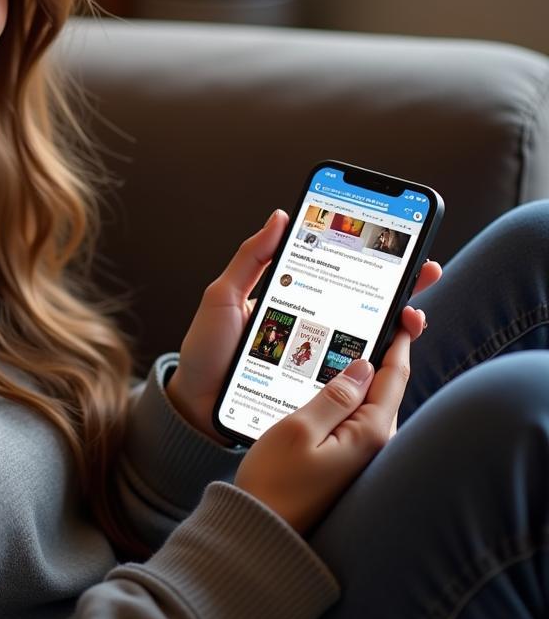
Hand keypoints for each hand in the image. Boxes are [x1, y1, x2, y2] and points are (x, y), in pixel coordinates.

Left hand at [165, 208, 441, 447]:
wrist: (194, 402)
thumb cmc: (208, 349)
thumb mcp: (223, 296)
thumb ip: (251, 258)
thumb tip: (281, 216)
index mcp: (294, 301)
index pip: (340, 277)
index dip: (373, 261)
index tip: (402, 243)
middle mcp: (312, 330)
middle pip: (366, 307)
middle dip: (401, 288)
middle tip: (425, 272)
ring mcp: (317, 362)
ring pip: (368, 344)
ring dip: (397, 328)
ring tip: (411, 314)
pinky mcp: (316, 392)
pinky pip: (352, 380)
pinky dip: (376, 369)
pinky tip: (389, 357)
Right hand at [234, 305, 427, 535]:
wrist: (263, 530)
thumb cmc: (274, 483)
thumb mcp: (298, 428)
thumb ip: (333, 394)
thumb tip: (362, 365)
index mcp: (369, 432)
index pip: (393, 376)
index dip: (399, 340)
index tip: (404, 312)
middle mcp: (375, 444)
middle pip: (388, 386)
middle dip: (388, 351)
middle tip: (385, 317)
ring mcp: (362, 455)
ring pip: (371, 401)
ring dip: (367, 371)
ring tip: (356, 339)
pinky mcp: (347, 461)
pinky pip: (356, 416)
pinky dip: (351, 392)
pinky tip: (335, 380)